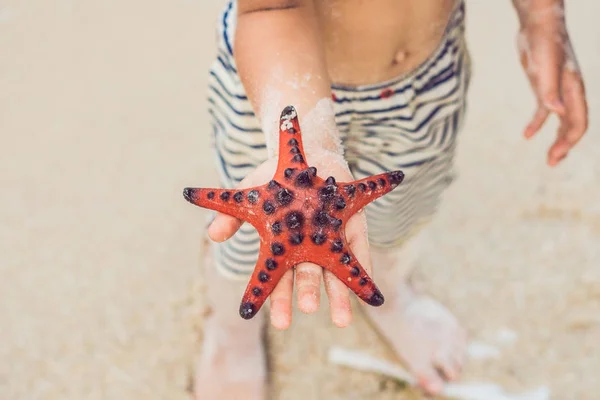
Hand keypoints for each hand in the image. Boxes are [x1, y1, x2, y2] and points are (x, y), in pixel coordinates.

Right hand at [207, 150, 372, 328]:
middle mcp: (307, 249)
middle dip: (306, 294)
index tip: (254, 314)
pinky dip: (364, 270)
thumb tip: (213, 235)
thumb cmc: (276, 179)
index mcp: (282, 247)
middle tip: (306, 310)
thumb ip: (231, 213)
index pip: (273, 277)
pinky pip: (360, 251)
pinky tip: (369, 292)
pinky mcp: (353, 230)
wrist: (308, 154)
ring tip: (342, 321)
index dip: (267, 297)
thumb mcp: (250, 193)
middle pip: (306, 278)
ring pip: (335, 274)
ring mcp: (332, 241)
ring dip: (339, 296)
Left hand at [517, 18, 587, 165]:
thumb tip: (556, 113)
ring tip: (549, 158)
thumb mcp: (545, 68)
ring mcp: (557, 90)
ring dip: (556, 139)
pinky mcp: (543, 87)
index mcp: (574, 89)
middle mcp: (569, 92)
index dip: (569, 141)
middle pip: (572, 125)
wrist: (537, 25)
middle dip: (564, 145)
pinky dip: (537, 124)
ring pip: (562, 121)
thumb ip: (550, 91)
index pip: (578, 121)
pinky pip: (544, 111)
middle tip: (552, 163)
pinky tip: (527, 135)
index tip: (555, 155)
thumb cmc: (544, 44)